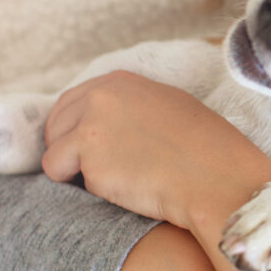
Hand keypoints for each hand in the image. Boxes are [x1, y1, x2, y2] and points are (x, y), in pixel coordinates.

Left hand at [41, 71, 270, 229]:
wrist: (215, 176)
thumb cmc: (203, 149)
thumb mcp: (167, 107)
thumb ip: (130, 106)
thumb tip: (102, 121)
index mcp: (120, 81)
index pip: (72, 101)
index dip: (76, 129)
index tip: (89, 149)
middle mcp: (100, 95)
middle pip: (56, 125)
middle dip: (68, 150)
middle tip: (94, 172)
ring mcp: (91, 124)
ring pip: (54, 154)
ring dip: (74, 172)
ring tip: (113, 182)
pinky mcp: (87, 156)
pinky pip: (63, 176)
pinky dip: (81, 188)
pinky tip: (114, 189)